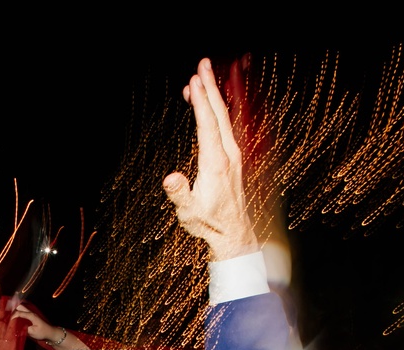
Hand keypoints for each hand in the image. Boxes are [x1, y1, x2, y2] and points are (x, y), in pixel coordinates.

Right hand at [11, 305, 62, 344]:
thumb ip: (24, 329)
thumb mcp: (33, 332)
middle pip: (20, 306)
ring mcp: (30, 314)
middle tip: (5, 313)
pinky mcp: (30, 317)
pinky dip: (17, 313)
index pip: (19, 313)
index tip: (8, 322)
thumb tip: (16, 328)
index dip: (12, 316)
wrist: (50, 332)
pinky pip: (22, 312)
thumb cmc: (42, 332)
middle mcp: (30, 313)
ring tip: (8, 315)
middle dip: (12, 308)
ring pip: (21, 308)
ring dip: (14, 310)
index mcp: (31, 315)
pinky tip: (13, 317)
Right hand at [162, 59, 258, 261]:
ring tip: (198, 77)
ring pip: (222, 118)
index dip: (200, 102)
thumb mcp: (189, 212)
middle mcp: (228, 154)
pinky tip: (204, 107)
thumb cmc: (209, 223)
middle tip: (202, 63)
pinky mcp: (232, 158)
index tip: (193, 81)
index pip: (208, 125)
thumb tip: (170, 178)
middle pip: (219, 114)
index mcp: (216, 164)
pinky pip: (223, 127)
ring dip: (212, 96)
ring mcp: (233, 155)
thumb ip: (180, 193)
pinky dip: (213, 111)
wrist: (233, 232)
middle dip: (210, 87)